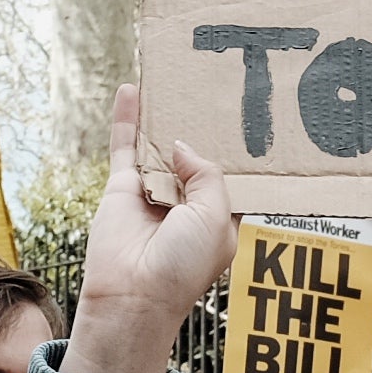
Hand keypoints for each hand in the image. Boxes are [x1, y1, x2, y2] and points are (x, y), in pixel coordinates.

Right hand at [60, 86, 238, 372]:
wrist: (134, 294)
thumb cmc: (183, 265)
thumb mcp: (216, 216)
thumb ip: (208, 174)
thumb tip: (180, 145)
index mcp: (216, 216)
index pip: (228, 176)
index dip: (237, 151)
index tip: (251, 118)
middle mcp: (185, 203)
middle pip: (193, 155)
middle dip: (202, 126)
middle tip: (214, 84)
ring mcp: (152, 193)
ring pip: (158, 145)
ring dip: (163, 115)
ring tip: (174, 77)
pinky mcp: (121, 187)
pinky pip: (124, 145)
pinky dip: (127, 117)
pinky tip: (132, 89)